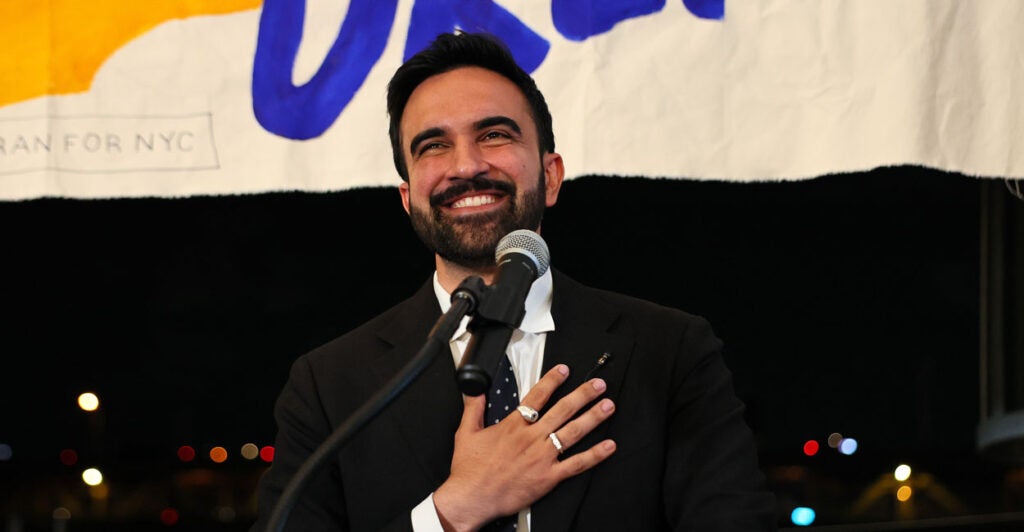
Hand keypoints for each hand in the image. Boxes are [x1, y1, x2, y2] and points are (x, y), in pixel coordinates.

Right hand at [432, 364, 616, 530]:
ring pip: (573, 432)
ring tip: (608, 406)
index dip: (552, 381)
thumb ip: (473, 408)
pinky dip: (594, 455)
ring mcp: (542, 457)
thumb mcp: (466, 432)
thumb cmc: (469, 469)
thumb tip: (475, 390)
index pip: (537, 397)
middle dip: (583, 395)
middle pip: (562, 410)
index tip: (565, 370)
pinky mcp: (549, 477)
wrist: (472, 498)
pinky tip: (608, 446)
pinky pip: (576, 464)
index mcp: (513, 426)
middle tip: (598, 385)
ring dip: (593, 418)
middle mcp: (531, 438)